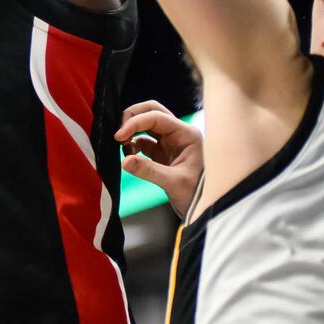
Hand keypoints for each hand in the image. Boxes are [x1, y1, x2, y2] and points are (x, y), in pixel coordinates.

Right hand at [115, 100, 203, 218]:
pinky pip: (143, 141)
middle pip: (152, 112)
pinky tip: (130, 156)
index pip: (156, 117)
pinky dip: (133, 145)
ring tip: (123, 146)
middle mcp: (178, 134)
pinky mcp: (162, 153)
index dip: (135, 123)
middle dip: (133, 118)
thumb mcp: (174, 182)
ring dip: (132, 132)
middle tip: (119, 133)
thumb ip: (149, 171)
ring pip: (147, 125)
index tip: (119, 136)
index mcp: (186, 134)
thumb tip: (125, 161)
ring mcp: (170, 143)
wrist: (205, 211)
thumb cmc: (198, 195)